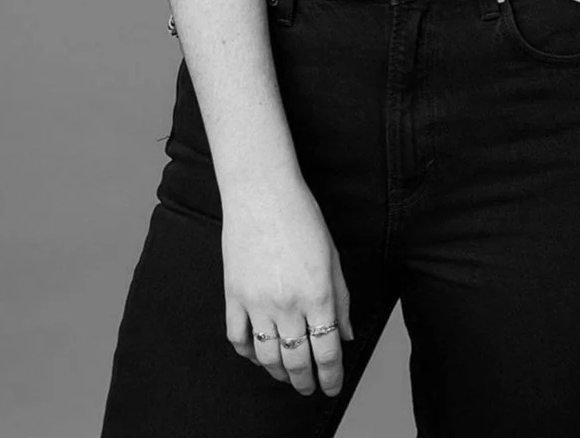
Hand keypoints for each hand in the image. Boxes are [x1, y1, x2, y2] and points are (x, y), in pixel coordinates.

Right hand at [221, 179, 354, 398]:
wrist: (262, 191)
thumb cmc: (302, 217)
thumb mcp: (333, 256)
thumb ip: (341, 299)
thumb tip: (346, 334)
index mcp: (318, 294)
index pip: (327, 352)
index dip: (331, 376)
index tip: (332, 386)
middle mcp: (288, 304)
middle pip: (297, 361)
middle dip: (306, 382)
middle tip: (309, 388)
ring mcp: (257, 302)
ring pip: (266, 357)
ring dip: (279, 373)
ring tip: (287, 375)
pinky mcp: (233, 295)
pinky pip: (238, 338)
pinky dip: (248, 354)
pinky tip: (258, 353)